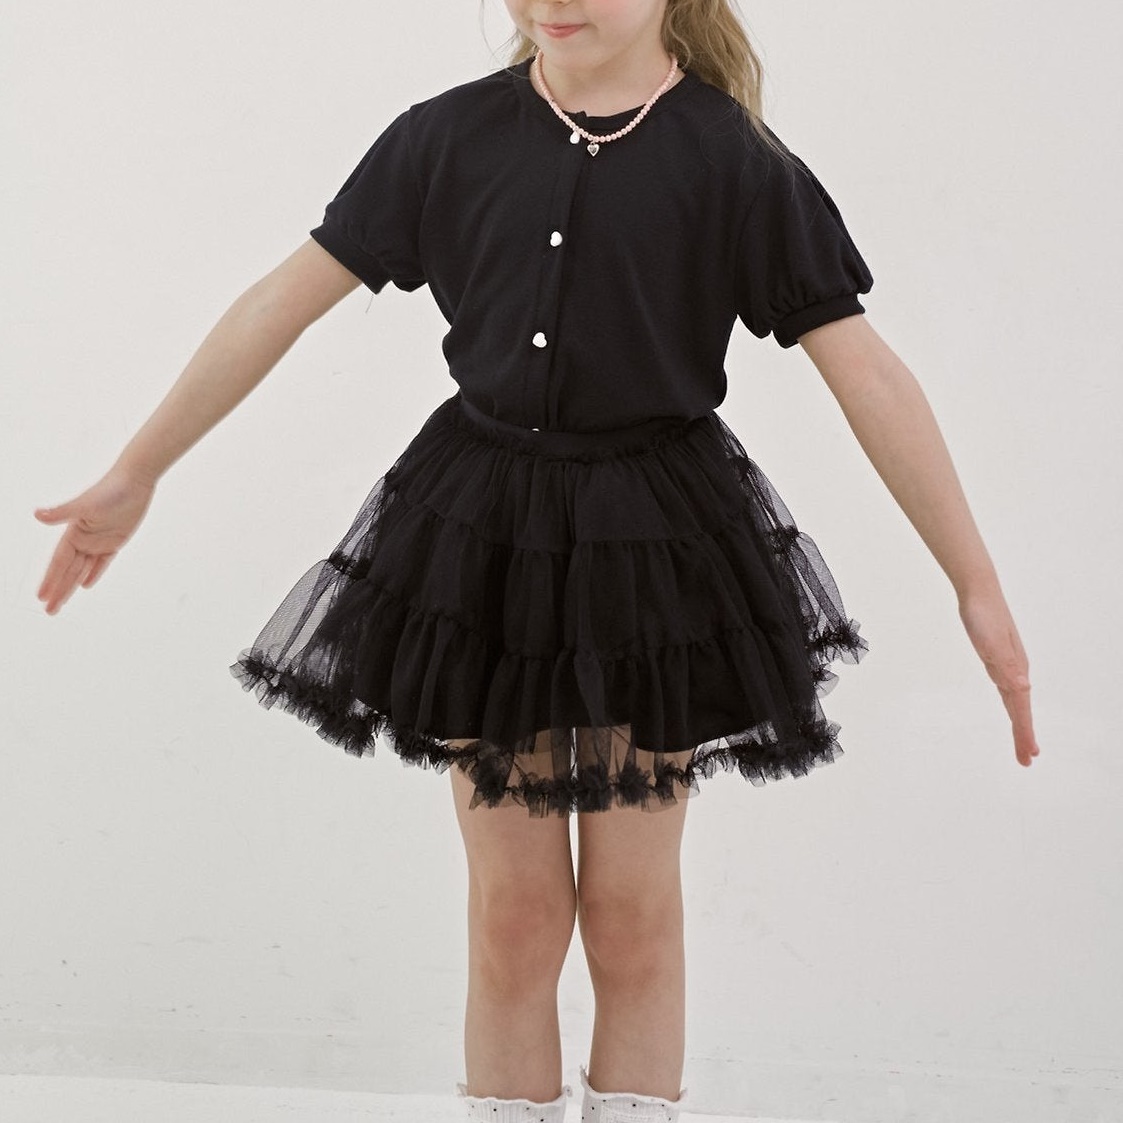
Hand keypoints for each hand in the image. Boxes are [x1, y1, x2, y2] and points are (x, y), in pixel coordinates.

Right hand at [34, 467, 156, 614]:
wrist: (134, 481)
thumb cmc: (109, 489)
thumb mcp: (85, 504)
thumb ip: (62, 512)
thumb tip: (37, 515)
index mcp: (74, 533)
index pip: (59, 563)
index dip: (51, 580)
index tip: (42, 597)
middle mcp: (84, 539)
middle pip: (68, 571)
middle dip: (59, 590)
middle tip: (49, 611)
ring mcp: (99, 541)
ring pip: (83, 570)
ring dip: (72, 586)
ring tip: (61, 602)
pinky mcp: (116, 541)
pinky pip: (102, 562)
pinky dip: (94, 573)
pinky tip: (86, 585)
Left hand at [957, 587, 1041, 766]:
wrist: (977, 591)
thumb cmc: (984, 616)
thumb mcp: (992, 642)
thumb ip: (1006, 666)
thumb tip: (1022, 689)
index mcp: (1015, 669)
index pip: (1020, 708)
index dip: (1024, 732)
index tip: (1028, 756)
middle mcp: (1015, 668)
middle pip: (1020, 707)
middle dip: (1023, 733)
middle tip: (1026, 759)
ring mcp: (1006, 662)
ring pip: (1013, 697)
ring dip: (1019, 719)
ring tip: (1022, 740)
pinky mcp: (996, 655)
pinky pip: (1006, 684)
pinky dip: (1010, 698)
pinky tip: (1012, 698)